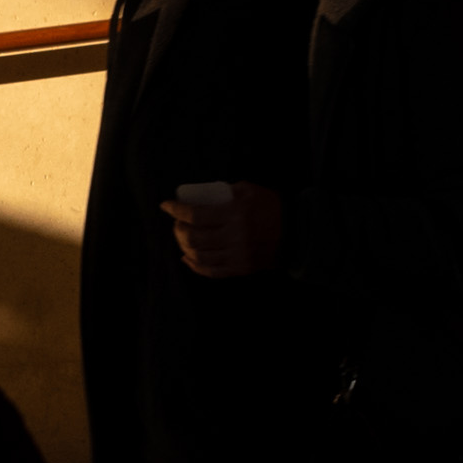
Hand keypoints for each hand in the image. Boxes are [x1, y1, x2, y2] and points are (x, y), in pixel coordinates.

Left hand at [160, 180, 286, 277]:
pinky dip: (195, 265)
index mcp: (235, 214)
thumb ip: (224, 192)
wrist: (296, 231)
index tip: (166, 206)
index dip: (176, 210)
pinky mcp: (241, 268)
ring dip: (184, 247)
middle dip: (178, 229)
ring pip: (199, 256)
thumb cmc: (271, 207)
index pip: (196, 214)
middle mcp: (234, 236)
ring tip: (182, 238)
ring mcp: (237, 255)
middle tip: (177, 222)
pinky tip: (188, 257)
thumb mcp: (249, 190)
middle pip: (192, 237)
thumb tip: (199, 197)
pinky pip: (211, 271)